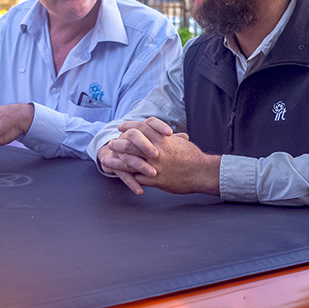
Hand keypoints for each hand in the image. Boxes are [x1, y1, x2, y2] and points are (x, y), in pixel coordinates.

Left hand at [102, 117, 219, 194]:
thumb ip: (170, 138)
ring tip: (107, 161)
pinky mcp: (156, 180)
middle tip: (111, 143)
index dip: (130, 127)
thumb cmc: (194, 156)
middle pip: (131, 144)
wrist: (202, 172)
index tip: (122, 128)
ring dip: (117, 161)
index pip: (141, 128)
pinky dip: (128, 177)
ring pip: (130, 162)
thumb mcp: (180, 142)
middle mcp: (157, 151)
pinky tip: (120, 176)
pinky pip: (138, 178)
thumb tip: (167, 134)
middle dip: (119, 143)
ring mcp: (155, 166)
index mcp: (162, 139)